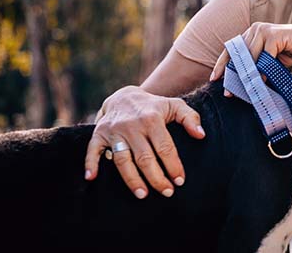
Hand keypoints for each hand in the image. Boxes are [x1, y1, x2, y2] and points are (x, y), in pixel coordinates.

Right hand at [84, 85, 204, 198]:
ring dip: (132, 179)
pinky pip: (92, 150)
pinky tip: (91, 178)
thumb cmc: (154, 106)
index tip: (180, 180)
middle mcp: (132, 126)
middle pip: (145, 158)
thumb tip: (201, 135)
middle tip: (166, 192)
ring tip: (143, 195)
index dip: (173, 165)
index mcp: (152, 119)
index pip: (165, 147)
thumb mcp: (175, 105)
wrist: (124, 96)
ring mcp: (114, 130)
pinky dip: (90, 163)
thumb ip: (190, 118)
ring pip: (122, 160)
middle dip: (156, 178)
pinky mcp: (99, 134)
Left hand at [209, 22, 291, 94]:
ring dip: (247, 74)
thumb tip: (238, 84)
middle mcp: (255, 29)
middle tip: (228, 91)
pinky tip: (262, 81)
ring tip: (245, 90)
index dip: (222, 64)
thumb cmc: (290, 54)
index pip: (231, 49)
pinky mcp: (275, 35)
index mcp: (250, 34)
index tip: (214, 79)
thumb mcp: (268, 61)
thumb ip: (254, 66)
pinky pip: (265, 55)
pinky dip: (263, 70)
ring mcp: (264, 30)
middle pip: (238, 53)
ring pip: (250, 55)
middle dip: (233, 74)